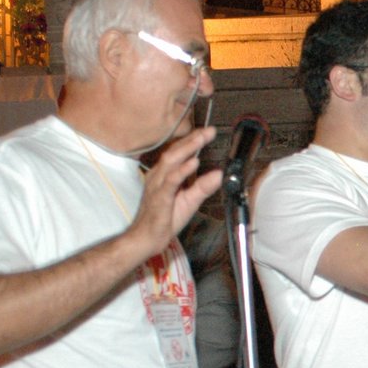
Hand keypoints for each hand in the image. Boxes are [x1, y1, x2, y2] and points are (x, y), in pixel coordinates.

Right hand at [129, 126, 220, 258]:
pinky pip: (171, 181)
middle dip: (192, 139)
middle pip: (175, 152)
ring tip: (201, 139)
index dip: (192, 141)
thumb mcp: (191, 200)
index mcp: (164, 174)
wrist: (147, 237)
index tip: (208, 132)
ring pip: (172, 161)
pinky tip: (193, 163)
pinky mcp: (160, 197)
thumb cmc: (166, 218)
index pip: (178, 153)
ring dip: (188, 148)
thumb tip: (219, 174)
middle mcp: (158, 175)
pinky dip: (182, 170)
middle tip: (209, 130)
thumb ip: (203, 186)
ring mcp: (157, 185)